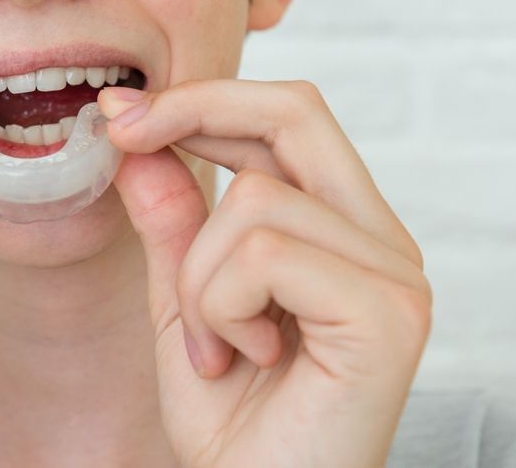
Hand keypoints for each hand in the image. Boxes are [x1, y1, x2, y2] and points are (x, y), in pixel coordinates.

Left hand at [98, 80, 431, 467]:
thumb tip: (138, 138)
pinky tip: (242, 356)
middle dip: (194, 110)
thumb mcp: (185, 298)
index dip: (203, 98)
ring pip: (256, 199)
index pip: (289, 116)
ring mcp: (395, 276)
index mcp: (346, 229)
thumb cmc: (232, 417)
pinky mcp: (387, 316)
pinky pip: (264, 256)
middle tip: (120, 135)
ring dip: (198, 276)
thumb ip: (172, 220)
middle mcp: (384, 241)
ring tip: (212, 345)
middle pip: (296, 113)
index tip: (120, 111)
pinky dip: (220, 305)